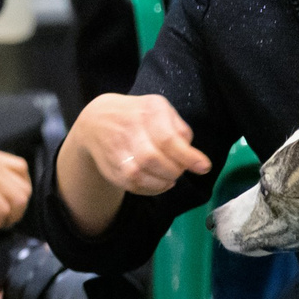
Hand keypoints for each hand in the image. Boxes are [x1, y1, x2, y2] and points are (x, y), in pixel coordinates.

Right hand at [70, 92, 208, 196]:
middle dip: (173, 170)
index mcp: (148, 111)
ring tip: (170, 178)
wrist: (95, 121)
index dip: (187, 156)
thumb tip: (191, 155)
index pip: (168, 139)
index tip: (203, 167)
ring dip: (162, 182)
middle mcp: (128, 129)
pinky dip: (150, 189)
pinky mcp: (109, 167)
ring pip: (139, 175)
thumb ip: (179, 128)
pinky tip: (159, 184)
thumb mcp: (160, 109)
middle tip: (180, 170)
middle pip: (152, 159)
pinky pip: (130, 185)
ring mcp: (115, 149)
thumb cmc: (138, 115)